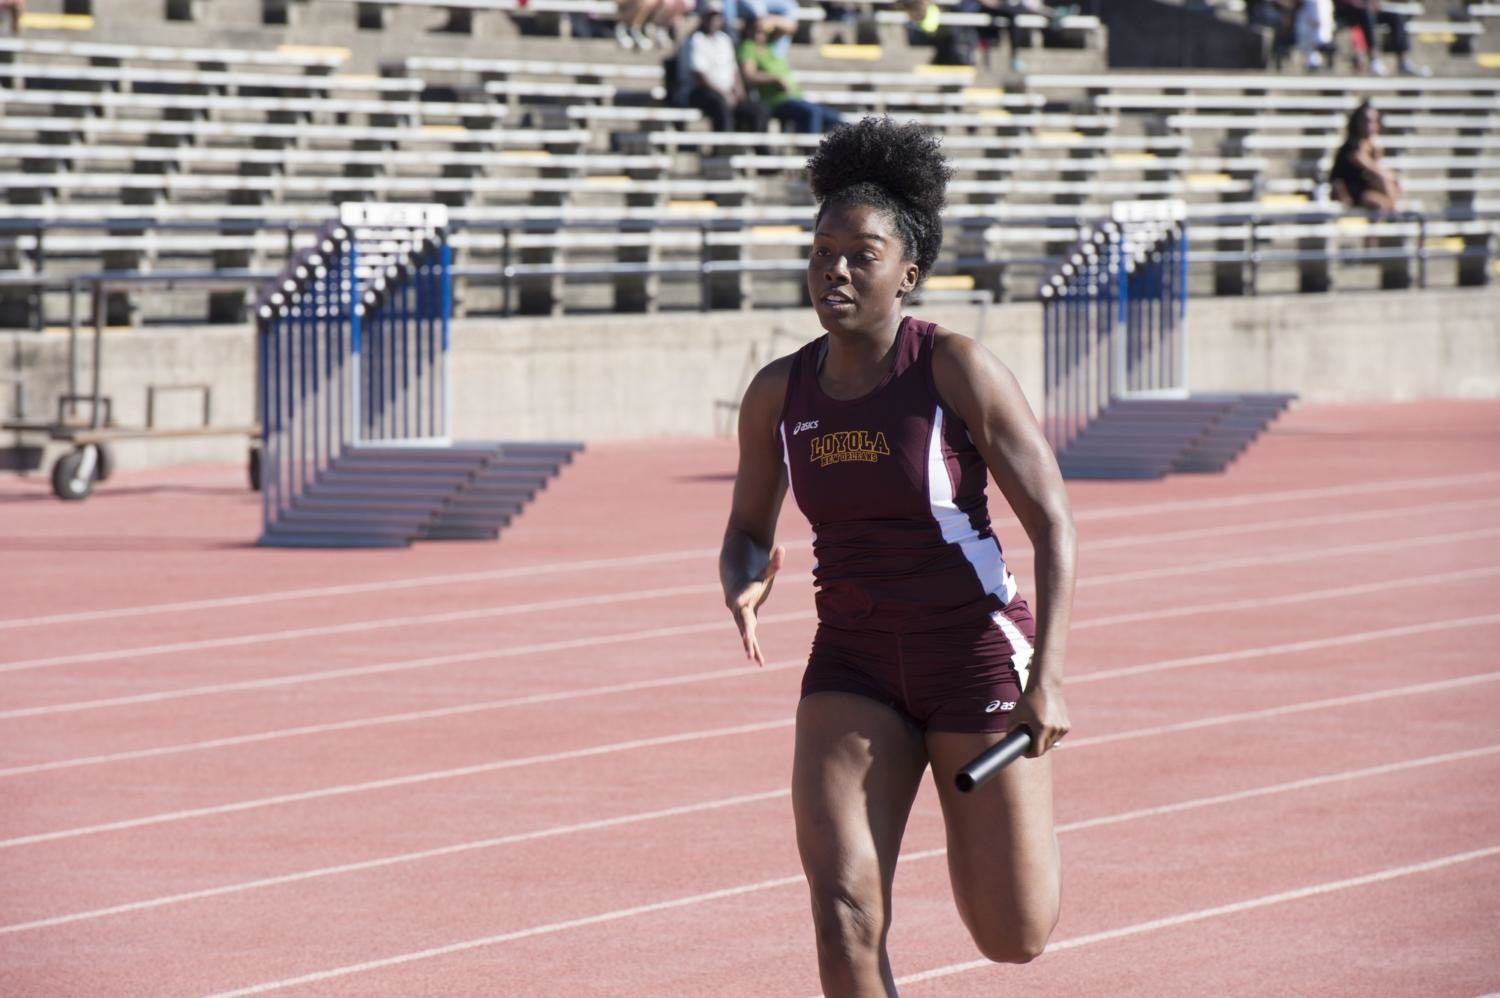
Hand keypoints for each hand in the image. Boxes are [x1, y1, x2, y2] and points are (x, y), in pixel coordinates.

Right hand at [727, 544, 783, 665]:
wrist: (735, 577)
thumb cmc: (752, 572)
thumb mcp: (764, 569)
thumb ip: (773, 562)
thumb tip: (782, 548)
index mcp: (742, 593)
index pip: (741, 597)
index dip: (739, 599)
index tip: (735, 603)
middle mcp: (739, 607)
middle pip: (742, 621)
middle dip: (745, 632)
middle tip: (747, 643)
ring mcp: (741, 615)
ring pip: (746, 633)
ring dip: (751, 646)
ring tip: (756, 660)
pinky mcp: (747, 621)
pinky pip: (750, 637)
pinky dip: (755, 648)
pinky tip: (760, 662)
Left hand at [1008, 677, 1068, 756]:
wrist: (1046, 685)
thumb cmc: (1029, 699)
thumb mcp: (1015, 714)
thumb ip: (1011, 730)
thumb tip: (1010, 742)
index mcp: (1042, 728)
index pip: (1037, 752)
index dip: (1028, 753)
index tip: (1023, 751)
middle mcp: (1054, 729)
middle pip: (1044, 748)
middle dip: (1035, 747)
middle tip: (1028, 740)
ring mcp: (1062, 728)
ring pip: (1051, 743)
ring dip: (1044, 741)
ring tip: (1036, 731)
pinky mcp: (1067, 725)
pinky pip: (1057, 737)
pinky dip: (1050, 735)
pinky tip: (1045, 726)